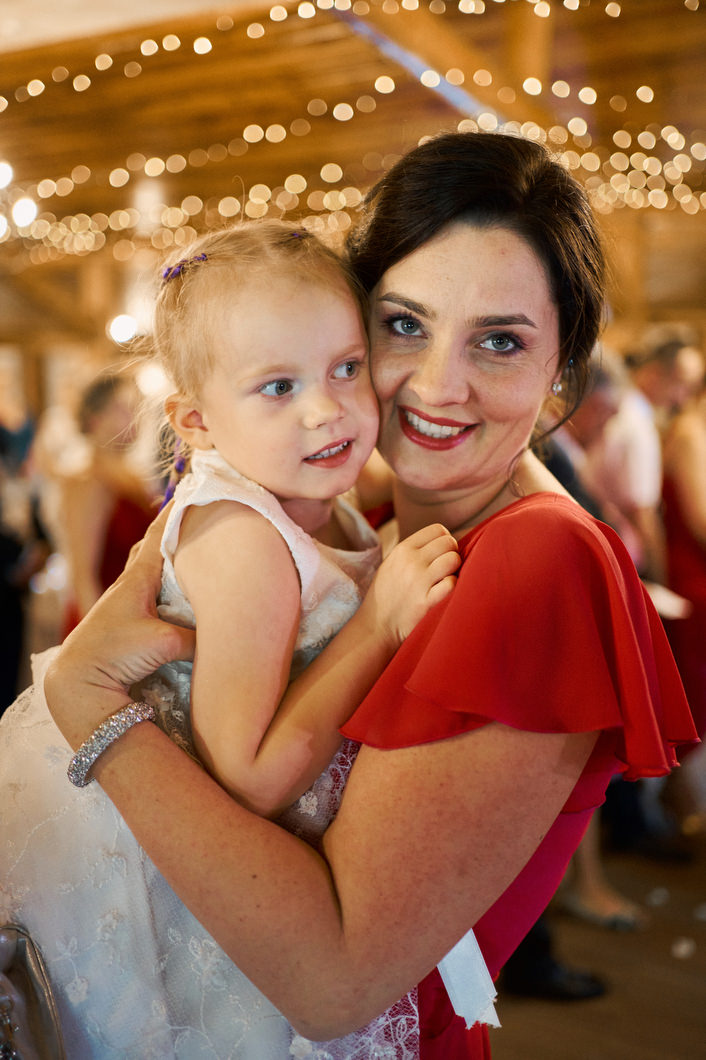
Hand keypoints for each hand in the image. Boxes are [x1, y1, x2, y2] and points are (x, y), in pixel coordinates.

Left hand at [44, 507, 195, 749]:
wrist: (79, 679)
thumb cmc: (115, 652)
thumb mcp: (164, 642)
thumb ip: (197, 636)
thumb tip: (222, 635)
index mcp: (138, 577)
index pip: (160, 532)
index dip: (177, 511)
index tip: (194, 489)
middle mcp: (131, 584)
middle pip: (155, 547)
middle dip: (176, 531)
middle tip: (199, 520)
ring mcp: (126, 602)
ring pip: (152, 570)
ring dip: (170, 560)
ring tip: (194, 555)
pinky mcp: (127, 622)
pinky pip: (153, 593)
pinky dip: (167, 586)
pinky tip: (179, 596)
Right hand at [361, 523, 459, 645]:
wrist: (377, 626)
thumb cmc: (387, 594)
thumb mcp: (393, 563)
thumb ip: (414, 550)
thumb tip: (444, 539)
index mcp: (403, 549)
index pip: (438, 529)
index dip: (445, 539)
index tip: (442, 553)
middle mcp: (411, 561)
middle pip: (449, 542)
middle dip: (452, 553)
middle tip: (446, 567)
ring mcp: (419, 581)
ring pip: (453, 560)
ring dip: (455, 569)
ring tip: (446, 578)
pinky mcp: (427, 601)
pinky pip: (452, 583)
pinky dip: (453, 587)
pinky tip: (444, 592)